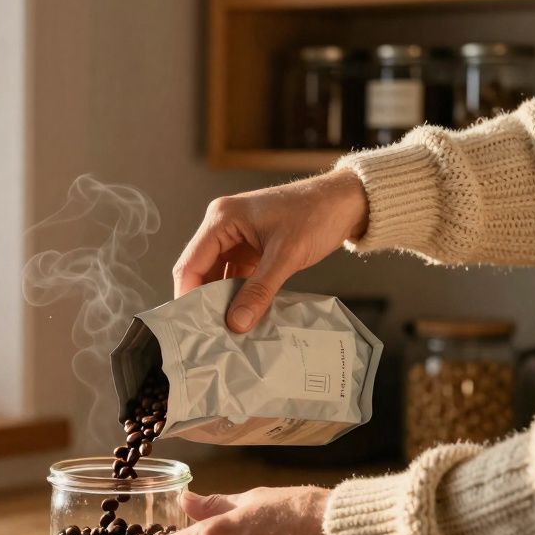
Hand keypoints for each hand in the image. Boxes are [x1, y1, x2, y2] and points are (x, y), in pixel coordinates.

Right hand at [172, 169, 368, 332]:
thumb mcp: (286, 255)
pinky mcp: (251, 248)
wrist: (346, 201)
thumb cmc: (317, 214)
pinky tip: (243, 314)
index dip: (187, 296)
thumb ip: (259, 291)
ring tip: (226, 328)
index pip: (190, 263)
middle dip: (204, 302)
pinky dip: (238, 294)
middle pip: (200, 271)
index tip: (191, 326)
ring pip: (218, 276)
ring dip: (222, 300)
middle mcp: (223, 225)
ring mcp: (236, 237)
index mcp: (222, 218)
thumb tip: (236, 322)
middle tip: (209, 333)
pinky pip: (236, 276)